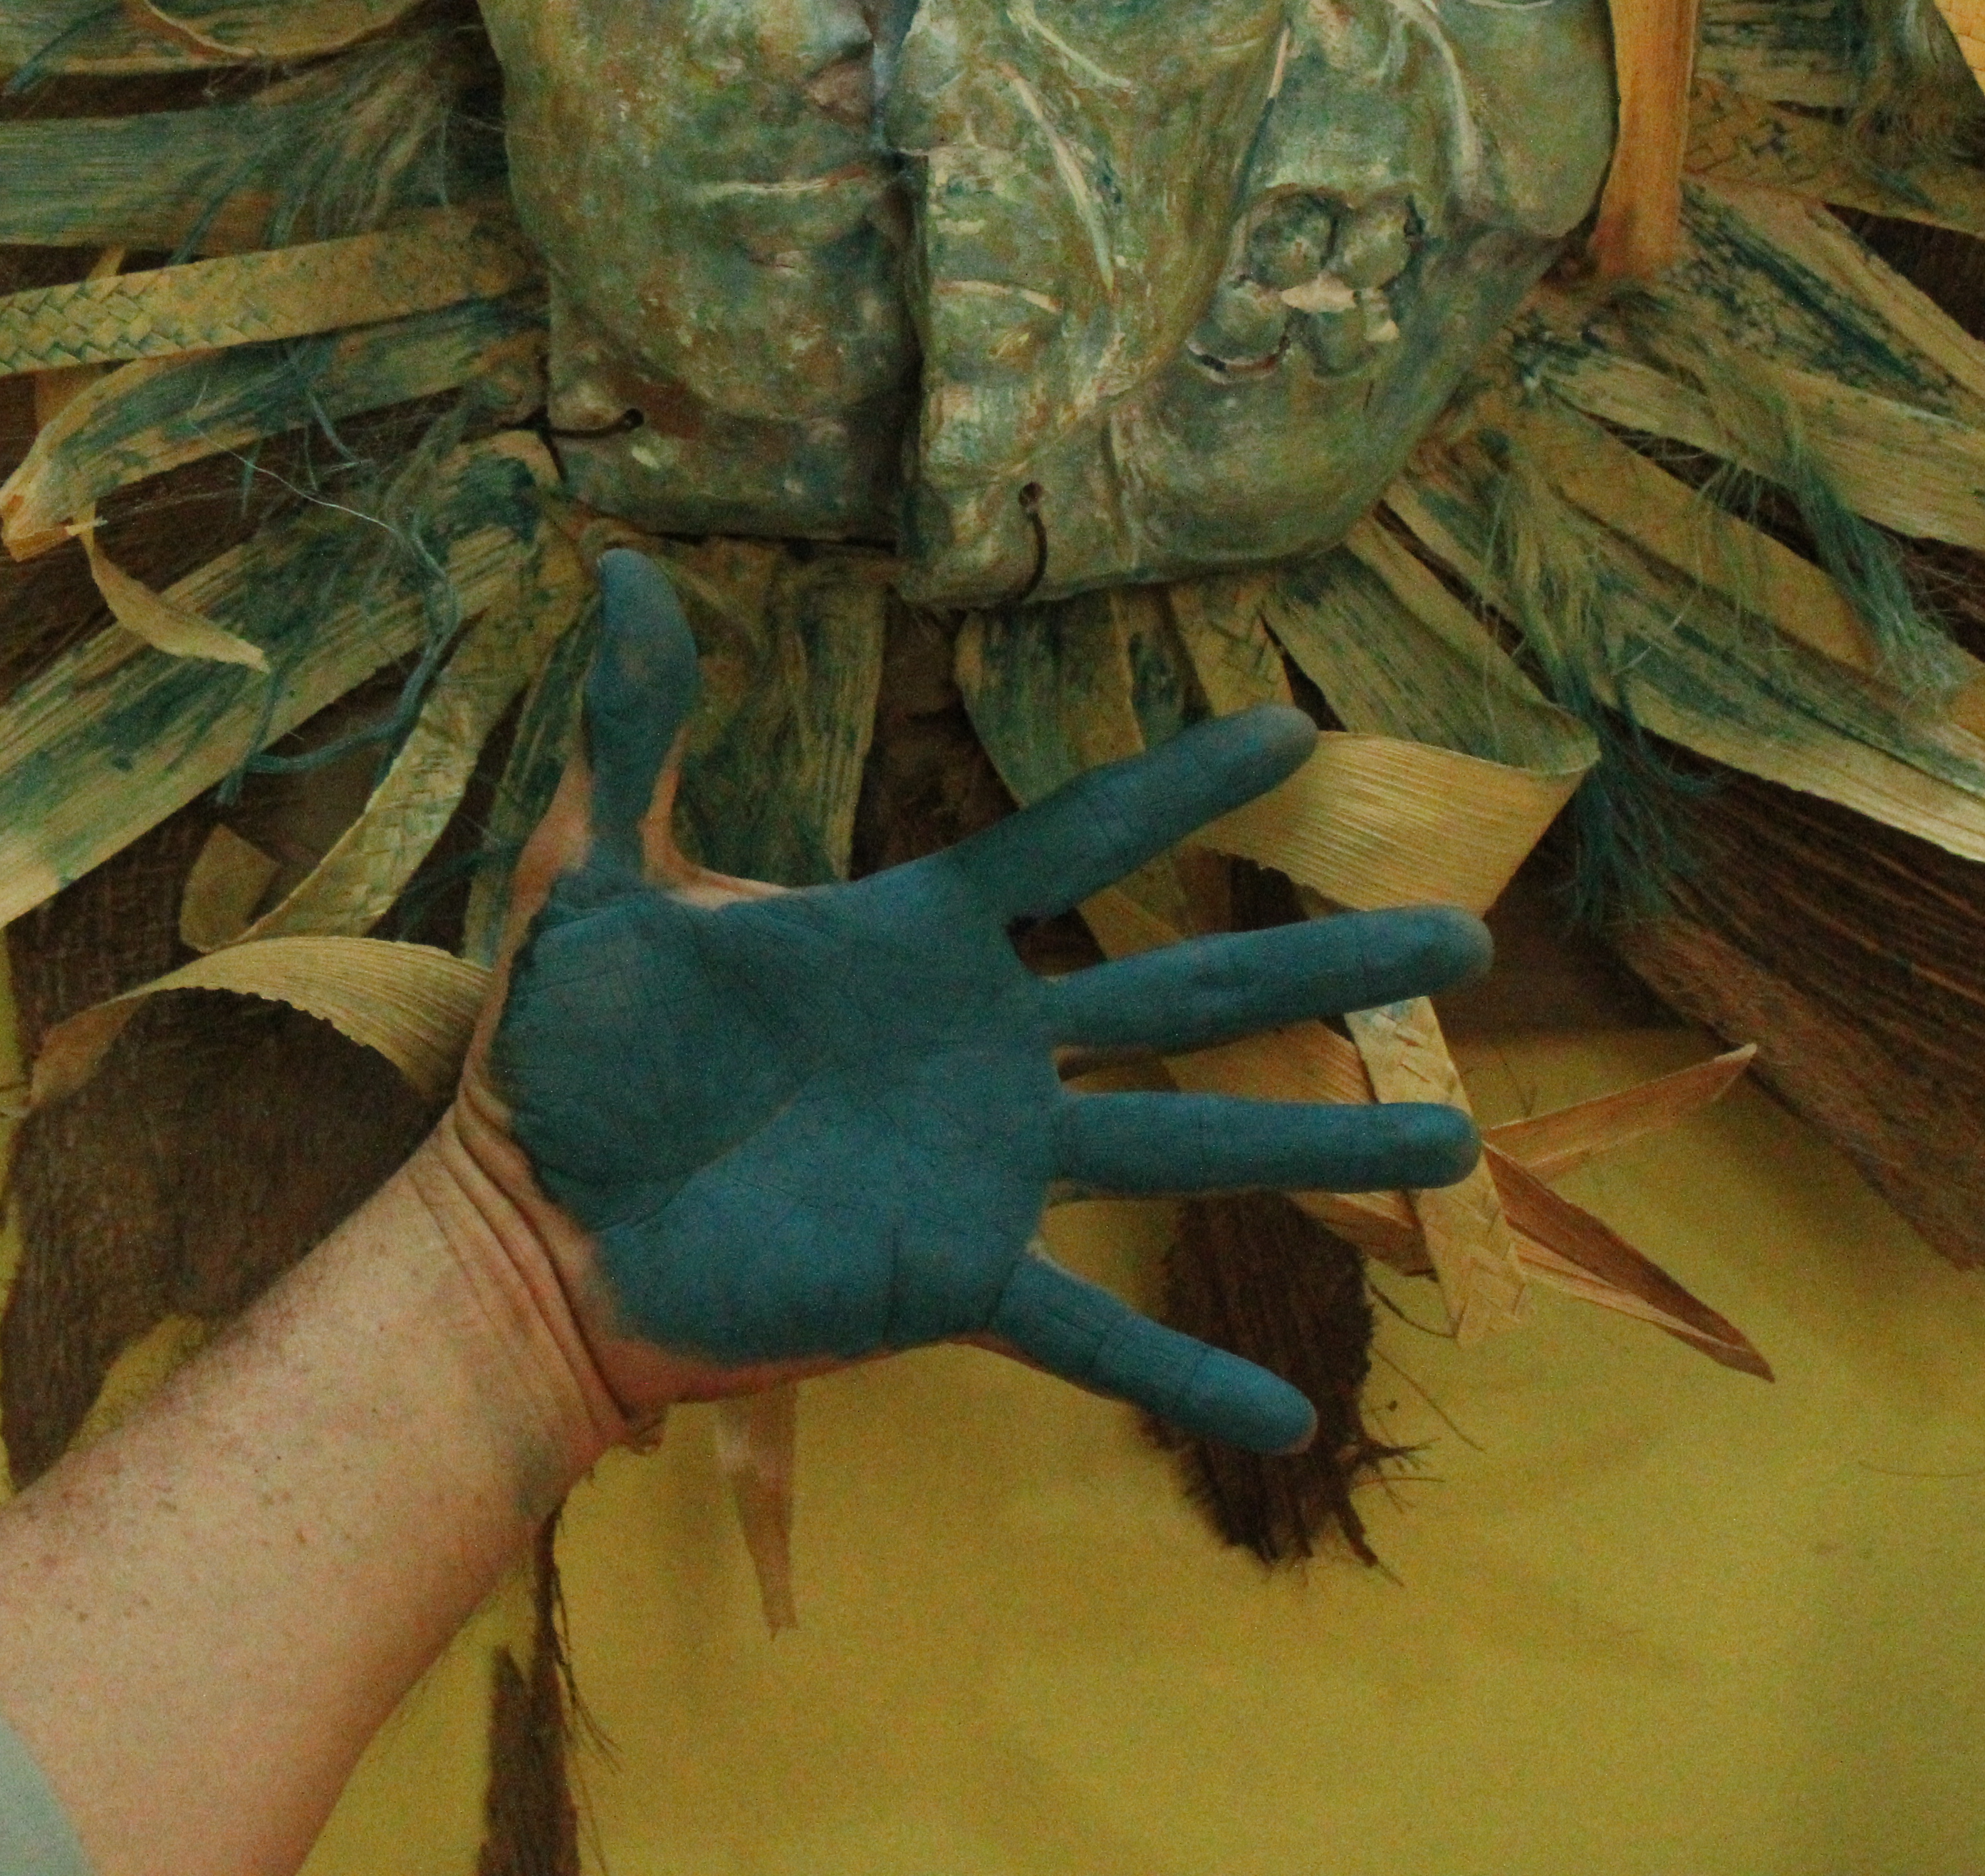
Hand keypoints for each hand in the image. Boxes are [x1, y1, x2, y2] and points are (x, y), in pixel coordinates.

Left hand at [459, 550, 1487, 1455]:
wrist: (527, 1229)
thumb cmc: (561, 1056)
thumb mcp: (593, 879)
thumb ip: (630, 736)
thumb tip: (616, 571)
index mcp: (909, 939)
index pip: (1071, 840)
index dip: (1179, 787)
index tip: (1292, 729)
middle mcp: (979, 1044)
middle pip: (1186, 983)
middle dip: (1321, 955)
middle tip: (1457, 929)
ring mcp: (982, 1166)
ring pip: (1185, 1138)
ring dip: (1319, 1139)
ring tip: (1452, 1130)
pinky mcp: (950, 1277)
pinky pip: (1087, 1328)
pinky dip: (1181, 1368)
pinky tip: (1287, 1413)